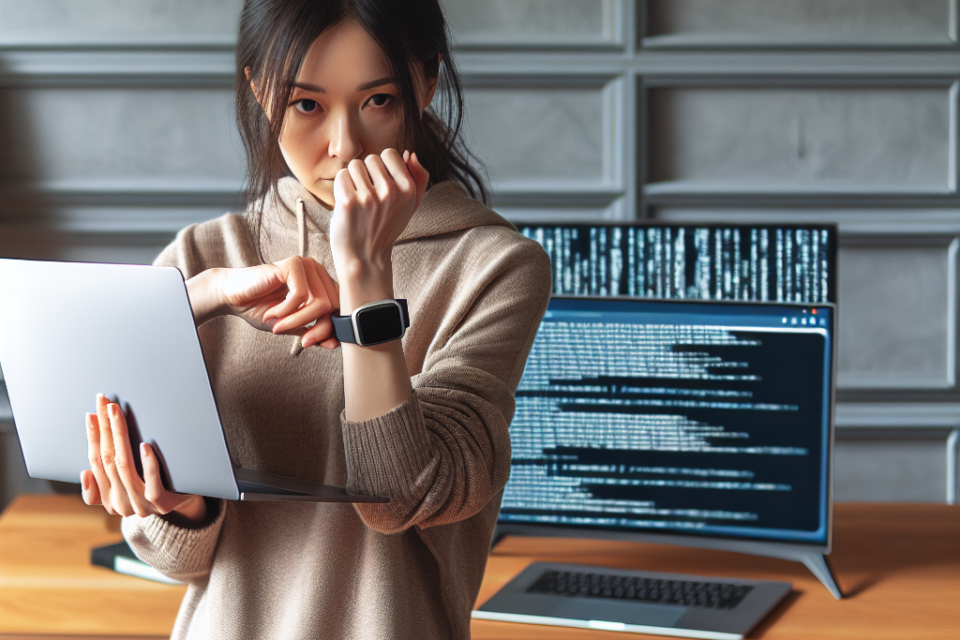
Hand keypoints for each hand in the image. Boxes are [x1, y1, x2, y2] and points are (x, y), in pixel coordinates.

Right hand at [81, 394, 206, 523]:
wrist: (185, 505)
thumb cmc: (153, 489)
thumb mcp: (125, 488)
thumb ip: (102, 485)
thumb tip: (85, 472)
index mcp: (108, 498)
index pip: (96, 462)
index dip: (92, 437)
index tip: (91, 414)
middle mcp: (122, 504)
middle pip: (107, 459)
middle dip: (104, 428)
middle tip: (104, 403)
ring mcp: (142, 504)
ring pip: (125, 467)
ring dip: (119, 436)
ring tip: (117, 413)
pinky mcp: (162, 503)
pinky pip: (152, 485)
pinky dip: (148, 464)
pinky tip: (145, 445)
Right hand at [188, 257, 339, 348]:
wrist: (232, 296)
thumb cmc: (260, 308)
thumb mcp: (292, 325)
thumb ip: (313, 331)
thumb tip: (335, 344)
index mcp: (320, 283)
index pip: (338, 308)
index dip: (329, 329)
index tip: (311, 343)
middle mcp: (317, 271)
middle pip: (334, 305)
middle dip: (318, 328)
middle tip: (301, 340)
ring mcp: (306, 265)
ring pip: (320, 302)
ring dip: (299, 320)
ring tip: (279, 325)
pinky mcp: (293, 264)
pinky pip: (301, 295)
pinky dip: (286, 311)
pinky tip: (272, 313)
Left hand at [329, 149, 428, 285]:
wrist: (365, 259)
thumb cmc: (385, 229)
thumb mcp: (411, 206)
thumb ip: (418, 178)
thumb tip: (410, 153)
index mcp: (408, 190)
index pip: (390, 154)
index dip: (382, 168)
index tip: (380, 186)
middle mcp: (391, 192)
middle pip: (370, 159)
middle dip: (366, 174)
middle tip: (368, 197)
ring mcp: (369, 197)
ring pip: (354, 166)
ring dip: (352, 180)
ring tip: (357, 201)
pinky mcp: (349, 202)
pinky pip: (341, 177)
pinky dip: (341, 188)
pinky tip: (347, 204)